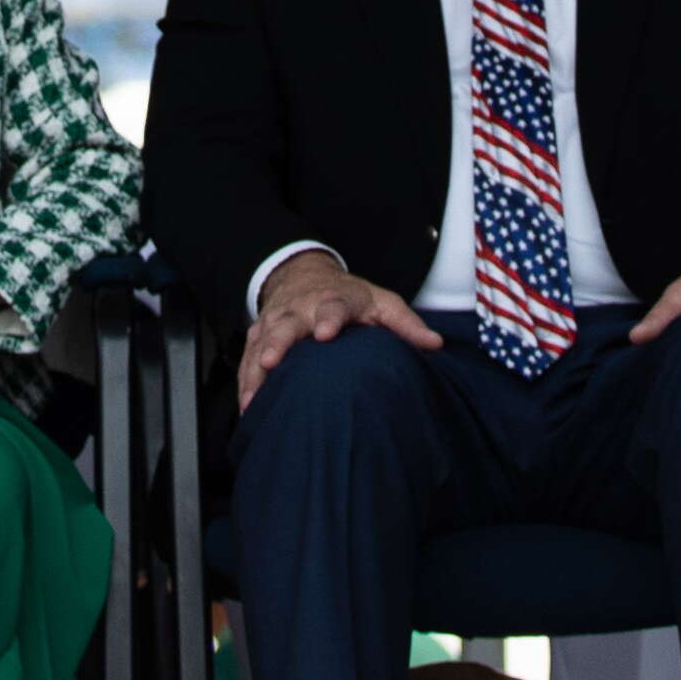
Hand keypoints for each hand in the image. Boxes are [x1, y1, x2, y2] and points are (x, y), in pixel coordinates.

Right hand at [233, 247, 444, 410]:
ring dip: (255, 368)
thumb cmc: (349, 297)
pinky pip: (247, 355)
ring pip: (262, 342)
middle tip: (271, 361)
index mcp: (334, 300)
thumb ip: (405, 324)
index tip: (325, 334)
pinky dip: (245, 379)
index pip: (332, 306)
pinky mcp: (259, 333)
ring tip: (252, 397)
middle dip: (278, 342)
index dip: (328, 319)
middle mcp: (301, 308)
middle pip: (287, 324)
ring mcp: (276, 320)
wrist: (302, 274)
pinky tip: (247, 405)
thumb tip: (435, 344)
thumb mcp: (381, 302)